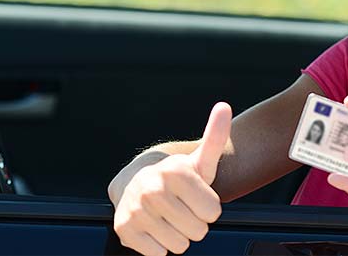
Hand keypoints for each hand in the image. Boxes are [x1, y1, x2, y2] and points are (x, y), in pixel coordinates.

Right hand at [112, 103, 231, 255]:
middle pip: (198, 231)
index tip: (197, 197)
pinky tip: (155, 227)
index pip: (213, 213)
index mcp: (176, 172)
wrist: (138, 184)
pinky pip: (159, 254)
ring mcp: (136, 209)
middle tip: (183, 209)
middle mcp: (153, 188)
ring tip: (170, 218)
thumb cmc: (180, 177)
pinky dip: (160, 246)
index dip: (209, 209)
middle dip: (195, 224)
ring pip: (179, 245)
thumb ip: (216, 136)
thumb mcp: (201, 160)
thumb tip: (224, 106)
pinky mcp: (124, 229)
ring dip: (178, 236)